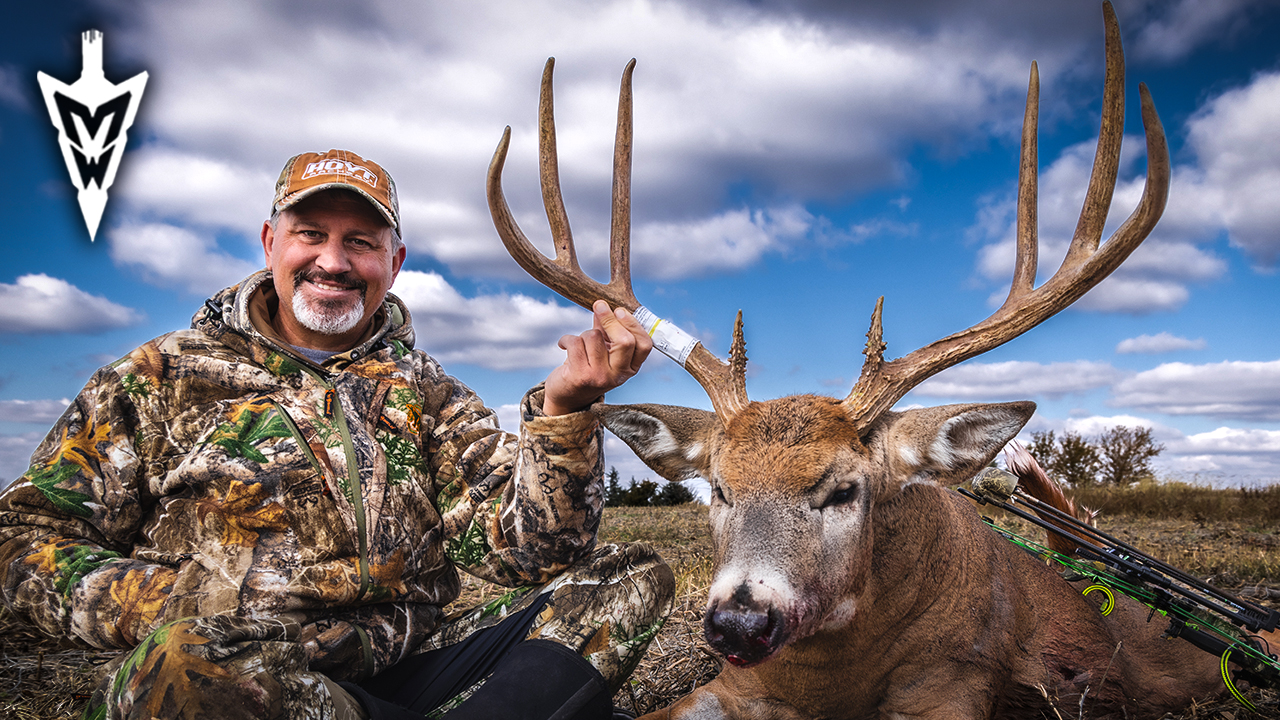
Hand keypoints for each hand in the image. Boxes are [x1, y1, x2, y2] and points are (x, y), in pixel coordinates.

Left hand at [543, 300, 652, 415]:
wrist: (568, 395)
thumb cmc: (588, 367)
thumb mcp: (604, 350)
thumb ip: (607, 329)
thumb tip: (605, 305)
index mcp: (631, 368)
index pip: (644, 344)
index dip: (633, 324)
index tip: (619, 310)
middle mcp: (618, 375)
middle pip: (625, 341)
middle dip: (610, 319)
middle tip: (599, 306)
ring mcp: (600, 377)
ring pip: (594, 337)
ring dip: (583, 333)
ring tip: (579, 343)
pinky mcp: (580, 377)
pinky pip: (575, 343)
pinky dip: (566, 339)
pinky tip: (563, 345)